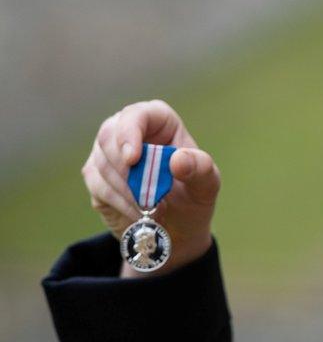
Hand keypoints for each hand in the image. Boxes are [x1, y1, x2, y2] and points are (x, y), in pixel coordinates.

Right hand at [81, 99, 219, 276]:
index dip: (130, 132)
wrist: (178, 227)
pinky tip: (140, 214)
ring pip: (103, 165)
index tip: (133, 159)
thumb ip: (199, 169)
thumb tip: (178, 160)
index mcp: (159, 121)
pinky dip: (121, 203)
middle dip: (128, 171)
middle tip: (151, 196)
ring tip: (155, 209)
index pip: (136, 114)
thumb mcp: (207, 184)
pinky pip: (100, 186)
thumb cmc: (194, 196)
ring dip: (129, 192)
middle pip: (109, 137)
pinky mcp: (96, 177)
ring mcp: (108, 153)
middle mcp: (128, 130)